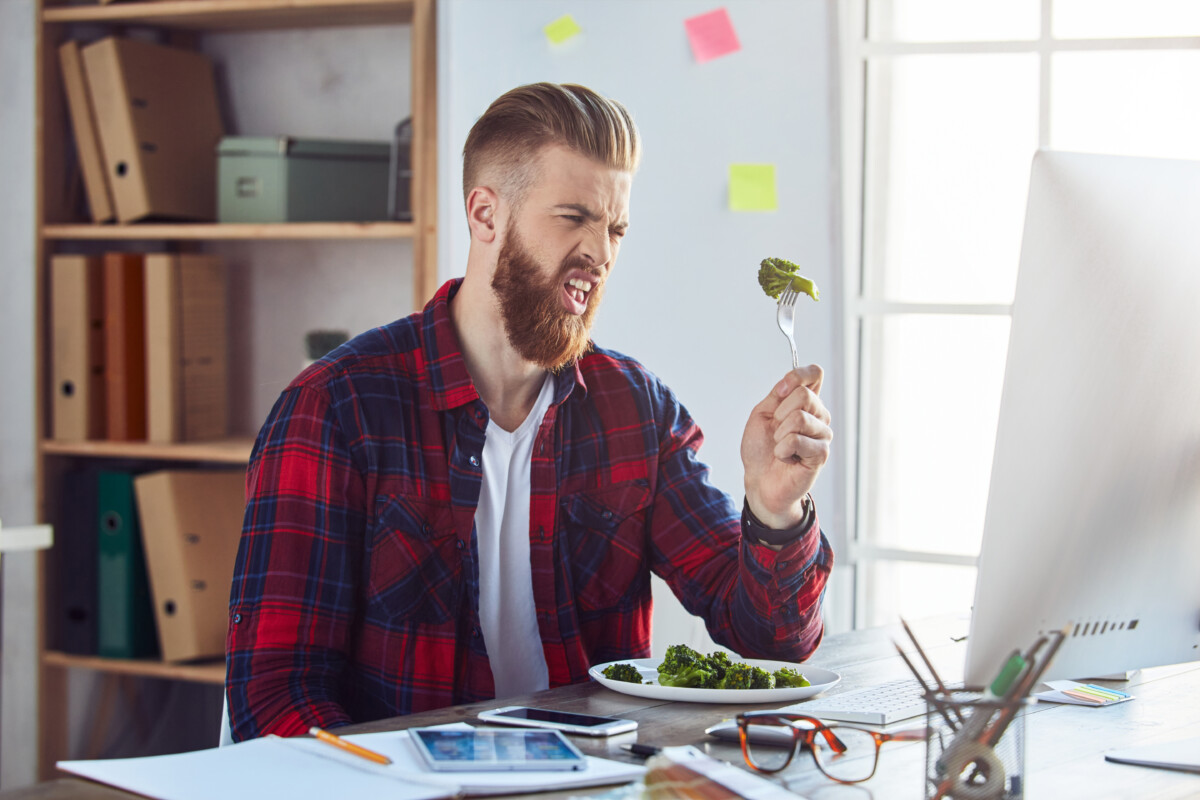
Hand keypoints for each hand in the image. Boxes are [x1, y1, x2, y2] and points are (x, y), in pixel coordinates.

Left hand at [741, 365, 831, 528]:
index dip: (797, 376)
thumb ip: (778, 394)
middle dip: (780, 413)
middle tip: (776, 431)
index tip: (780, 391)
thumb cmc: (761, 449)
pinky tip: (786, 458)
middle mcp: (819, 415)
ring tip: (780, 446)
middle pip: (805, 394)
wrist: (759, 479)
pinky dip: (782, 449)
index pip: (814, 374)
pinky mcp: (821, 453)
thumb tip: (790, 383)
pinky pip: (797, 439)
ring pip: (800, 418)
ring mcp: (823, 434)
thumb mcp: (763, 413)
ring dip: (779, 434)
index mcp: (805, 402)